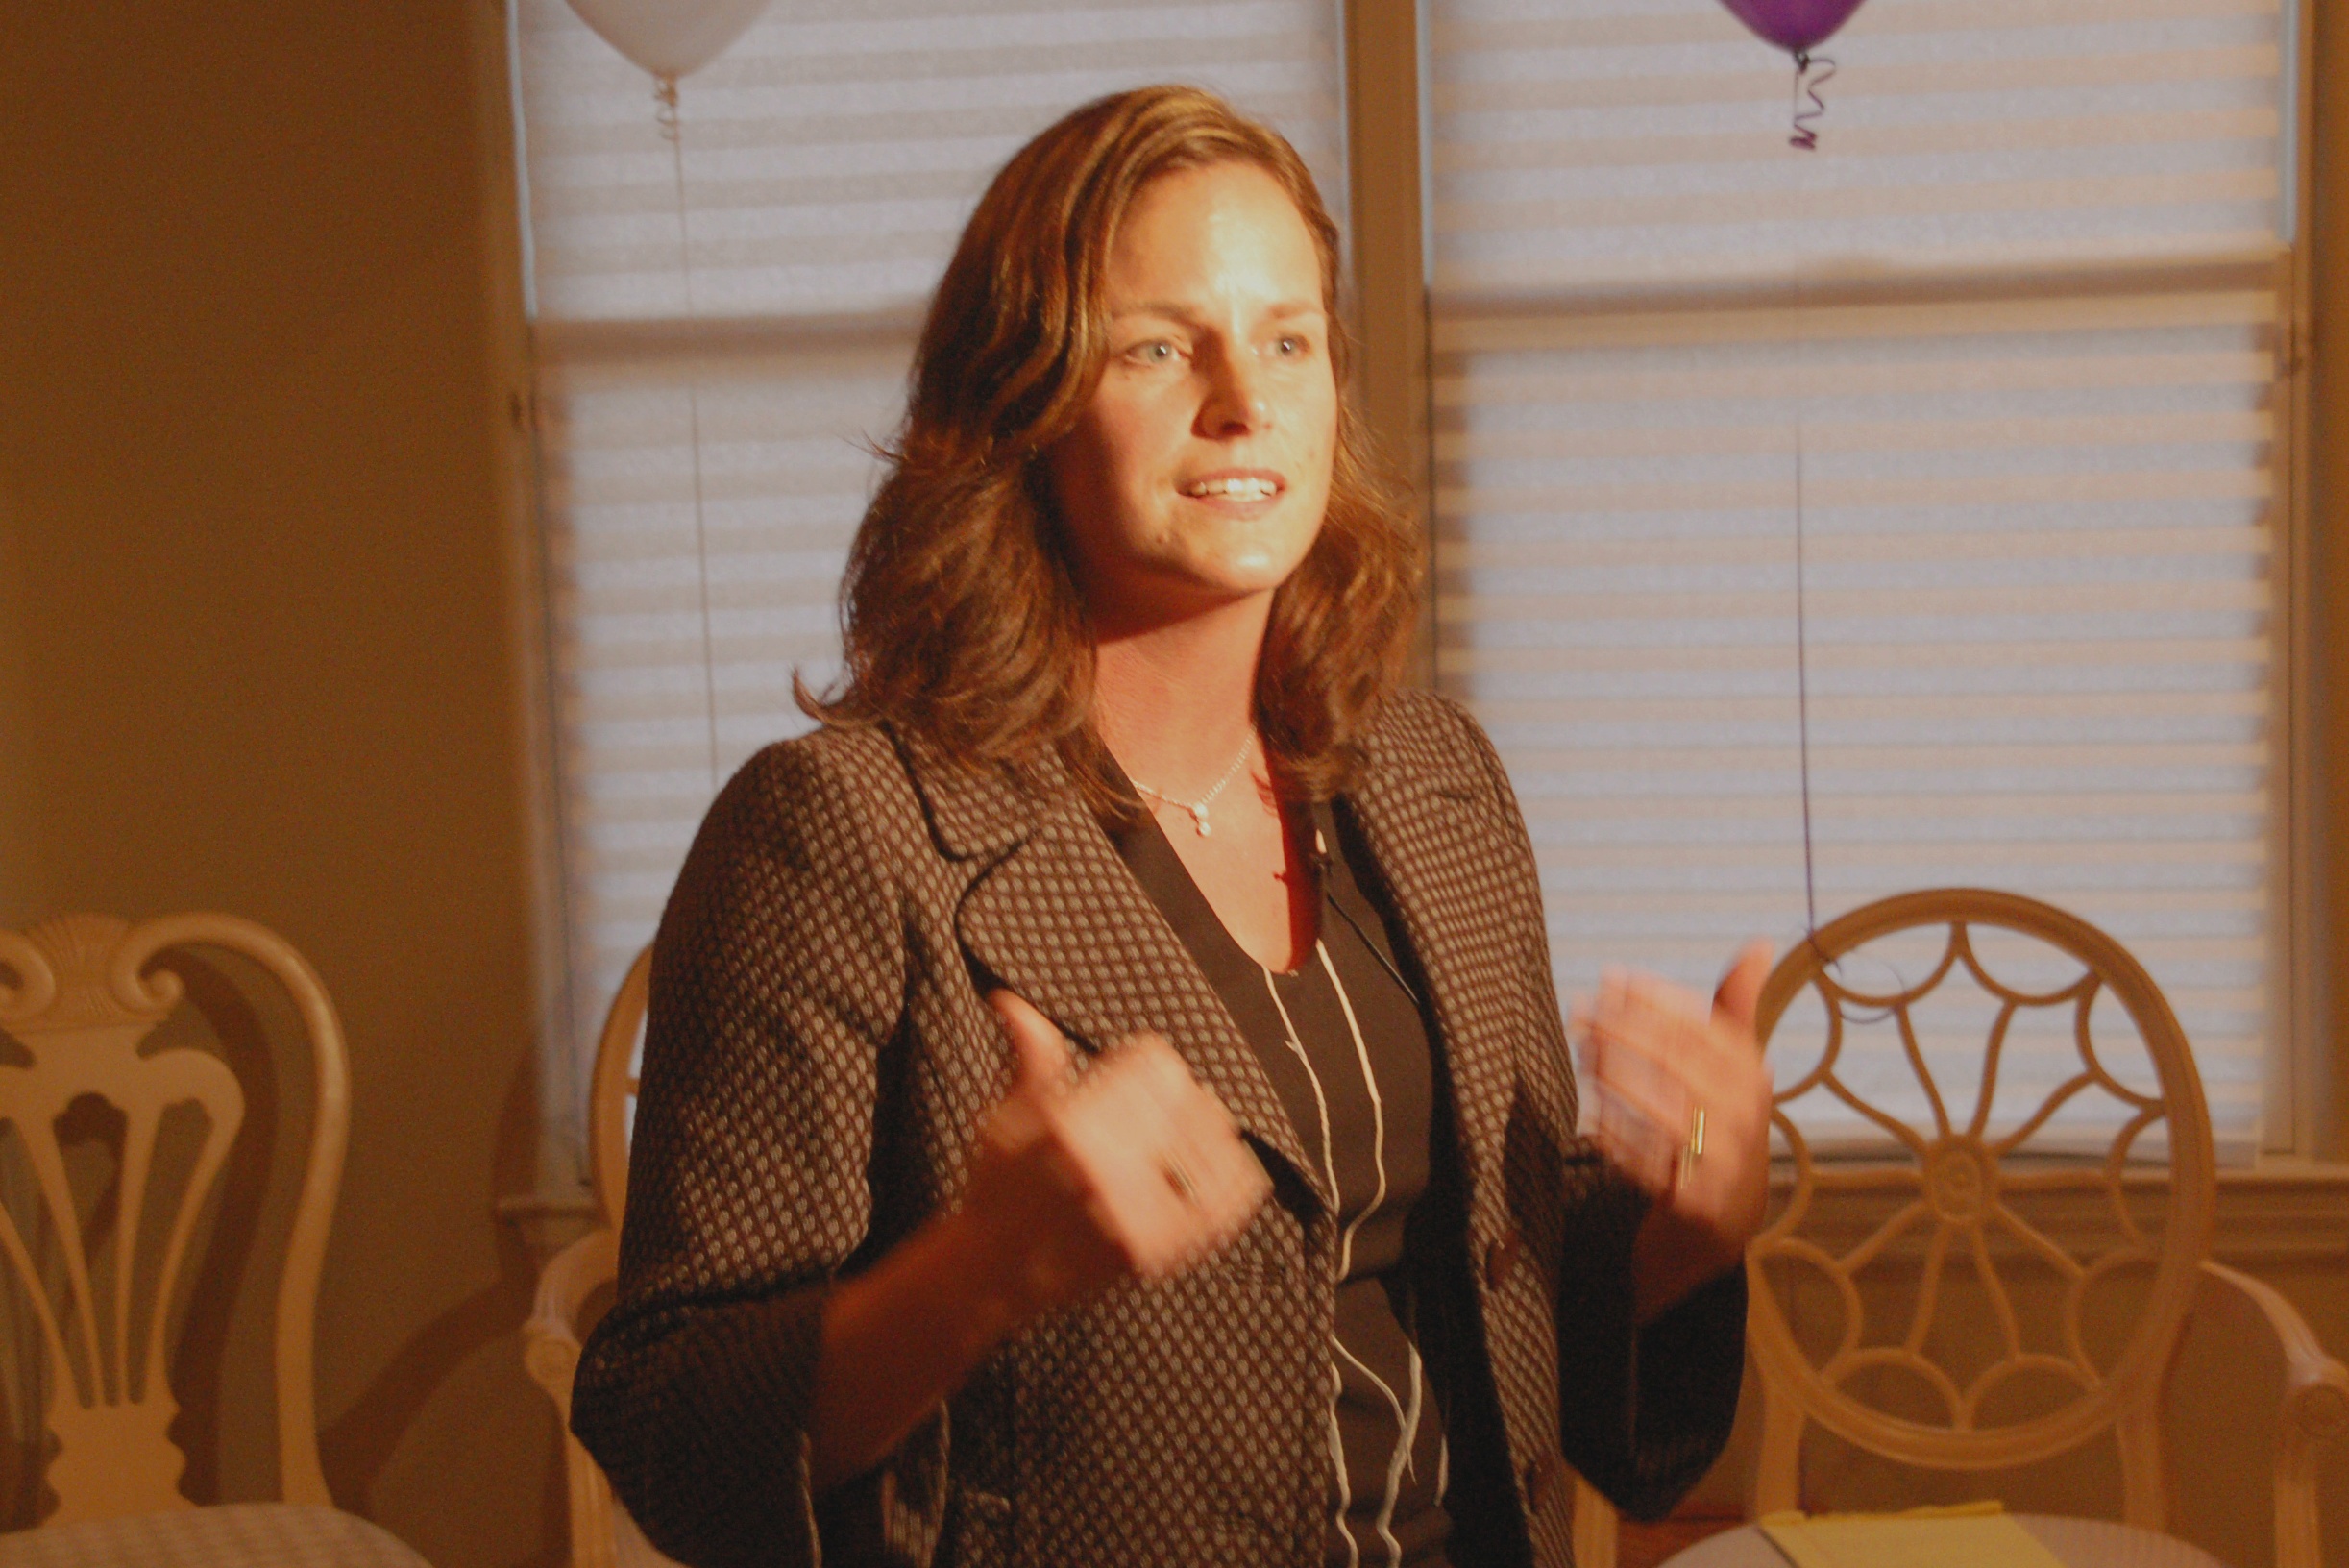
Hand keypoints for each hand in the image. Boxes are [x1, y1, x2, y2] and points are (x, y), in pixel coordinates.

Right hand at [961, 991, 1270, 1324]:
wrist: (993, 1274)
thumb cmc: (999, 1188)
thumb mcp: (1006, 1116)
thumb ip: (1031, 1058)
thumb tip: (1014, 1002)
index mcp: (1068, 1126)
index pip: (1156, 1063)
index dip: (1148, 1061)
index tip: (1138, 1072)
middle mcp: (1103, 1170)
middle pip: (1188, 1098)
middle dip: (1177, 1096)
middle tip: (1162, 1107)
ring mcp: (1134, 1215)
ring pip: (1212, 1143)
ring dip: (1205, 1133)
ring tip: (1187, 1137)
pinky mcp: (1157, 1252)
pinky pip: (1224, 1202)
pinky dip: (1231, 1179)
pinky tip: (1219, 1167)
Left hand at [1571, 942, 1774, 1306]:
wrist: (1726, 1216)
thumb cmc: (1721, 1122)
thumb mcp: (1734, 1067)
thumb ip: (1736, 1008)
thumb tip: (1761, 943)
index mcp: (1753, 1077)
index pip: (1705, 1027)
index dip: (1656, 999)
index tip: (1613, 977)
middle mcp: (1746, 1117)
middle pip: (1678, 1062)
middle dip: (1623, 1030)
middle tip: (1579, 1010)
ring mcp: (1725, 1161)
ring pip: (1661, 1109)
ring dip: (1613, 1079)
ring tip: (1580, 1054)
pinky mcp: (1697, 1201)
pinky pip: (1649, 1163)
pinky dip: (1616, 1137)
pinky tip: (1587, 1116)